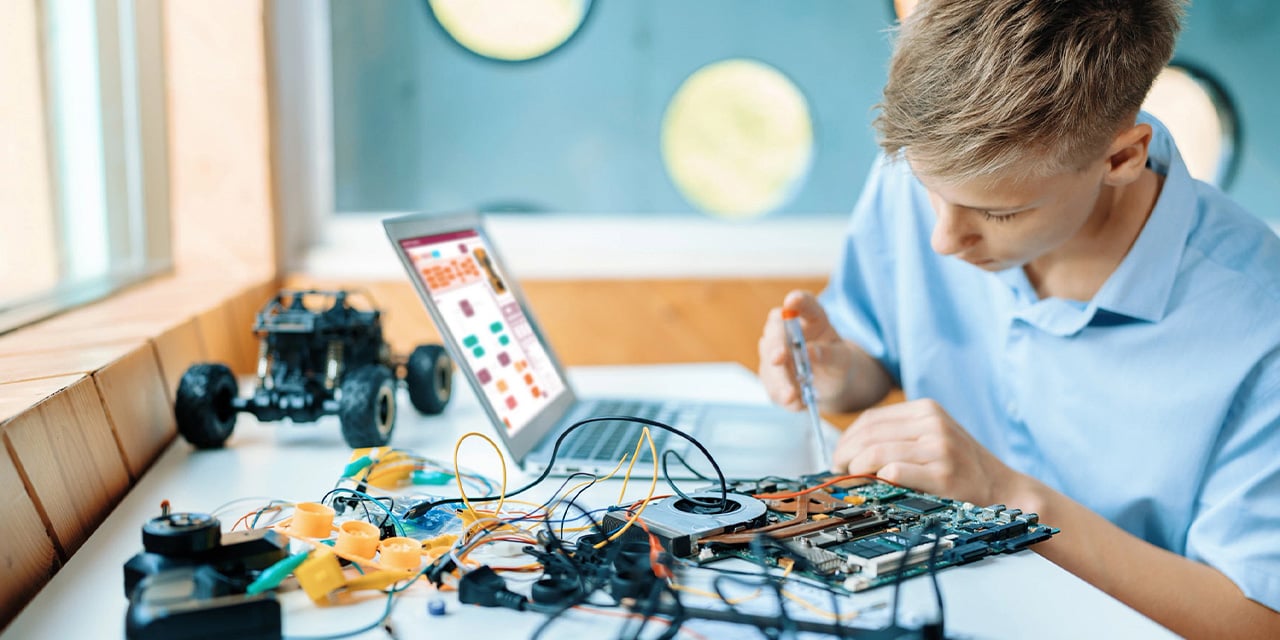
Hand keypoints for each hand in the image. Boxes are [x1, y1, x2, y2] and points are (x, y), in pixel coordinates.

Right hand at [757, 290, 855, 411]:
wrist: (831, 383)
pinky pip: (771, 385)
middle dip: (775, 345)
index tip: (792, 301)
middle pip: (775, 331)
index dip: (797, 301)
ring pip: (769, 363)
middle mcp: (787, 331)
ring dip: (779, 380)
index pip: (803, 303)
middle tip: (778, 358)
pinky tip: (797, 404)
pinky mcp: (770, 375)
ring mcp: (774, 352)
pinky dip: (782, 396)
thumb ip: (830, 354)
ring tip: (793, 396)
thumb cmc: (838, 363)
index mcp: (811, 318)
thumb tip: (812, 352)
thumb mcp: (843, 359)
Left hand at [831, 398, 1022, 505]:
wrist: (1004, 490)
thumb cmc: (962, 467)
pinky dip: (877, 479)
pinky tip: (875, 487)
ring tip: (851, 480)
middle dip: (845, 454)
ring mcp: (939, 447)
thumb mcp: (934, 437)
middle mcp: (932, 423)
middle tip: (838, 472)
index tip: (839, 456)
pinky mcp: (942, 473)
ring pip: (876, 452)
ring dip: (855, 468)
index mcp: (927, 410)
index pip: (871, 418)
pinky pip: (894, 472)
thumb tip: (851, 448)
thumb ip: (900, 436)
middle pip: (869, 434)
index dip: (847, 439)